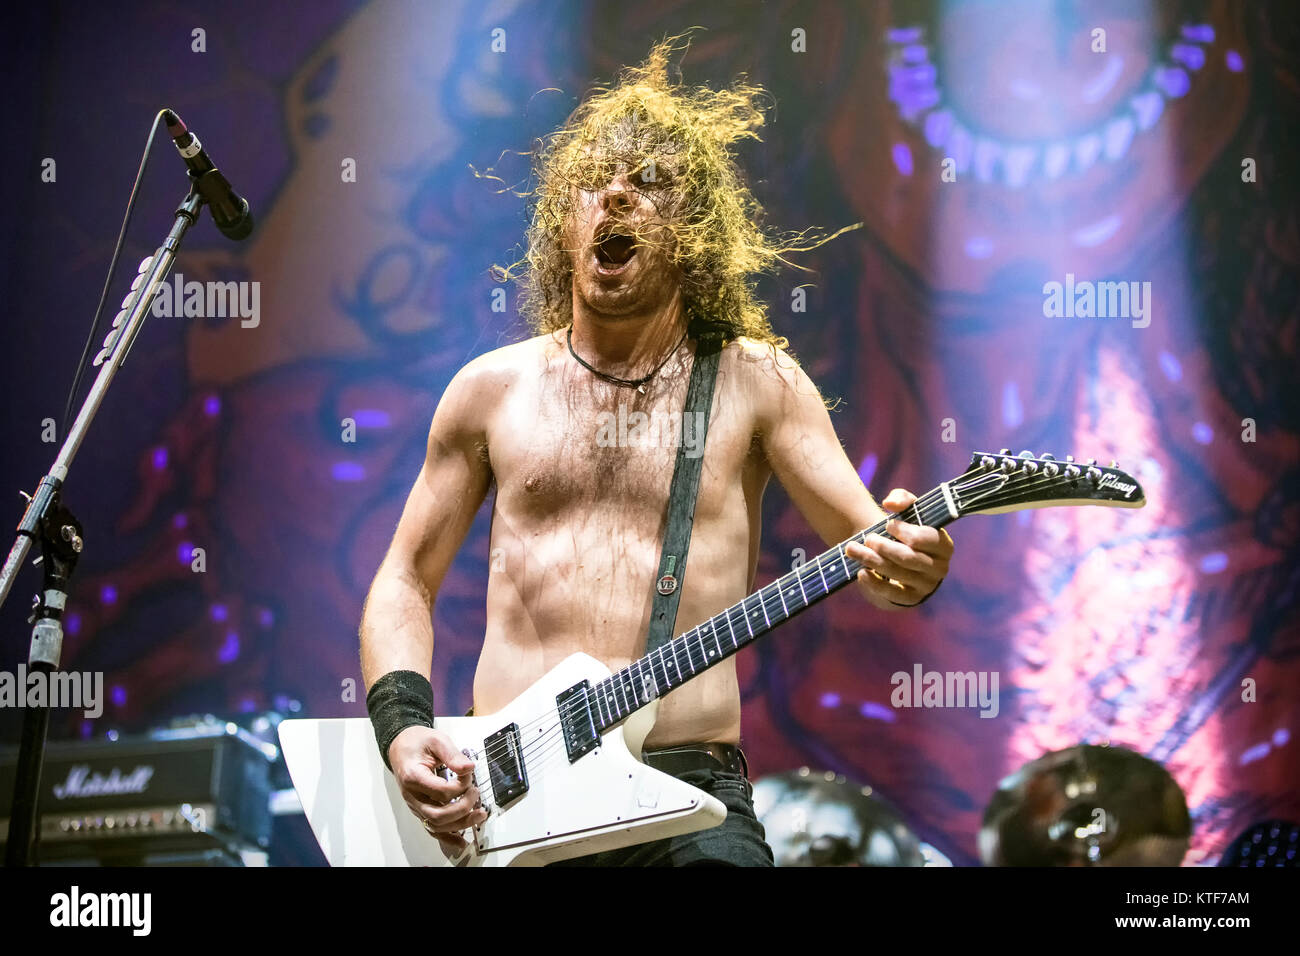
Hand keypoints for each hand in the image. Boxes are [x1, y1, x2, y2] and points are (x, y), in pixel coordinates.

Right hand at [388, 725, 487, 857]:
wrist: (401, 747)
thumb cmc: (417, 743)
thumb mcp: (436, 740)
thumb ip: (452, 754)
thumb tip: (469, 768)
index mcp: (413, 777)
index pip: (441, 792)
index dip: (461, 785)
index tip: (469, 774)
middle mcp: (412, 796)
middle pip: (438, 815)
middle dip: (463, 808)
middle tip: (476, 794)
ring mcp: (416, 805)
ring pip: (436, 825)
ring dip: (460, 824)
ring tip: (479, 814)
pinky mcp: (421, 809)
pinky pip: (431, 829)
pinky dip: (447, 837)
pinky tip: (461, 841)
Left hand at [846, 488, 952, 609]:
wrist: (901, 560)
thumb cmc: (906, 532)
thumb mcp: (908, 512)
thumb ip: (902, 499)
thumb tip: (890, 504)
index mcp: (944, 545)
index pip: (927, 538)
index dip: (905, 530)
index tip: (888, 524)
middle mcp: (939, 568)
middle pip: (909, 557)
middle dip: (884, 546)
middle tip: (868, 538)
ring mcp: (926, 586)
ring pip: (896, 573)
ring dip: (871, 560)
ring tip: (852, 549)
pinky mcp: (911, 599)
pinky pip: (891, 593)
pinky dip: (873, 583)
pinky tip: (860, 572)